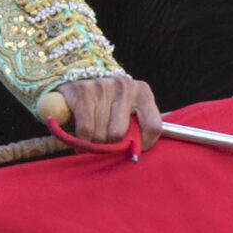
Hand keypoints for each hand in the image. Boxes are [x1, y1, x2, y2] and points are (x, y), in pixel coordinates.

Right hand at [42, 75, 161, 148]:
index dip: (143, 145)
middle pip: (120, 134)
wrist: (80, 77)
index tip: (133, 150)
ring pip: (101, 135)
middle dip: (111, 145)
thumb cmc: (109, 103)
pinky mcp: (84, 90)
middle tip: (106, 143)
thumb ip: (136, 128)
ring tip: (93, 137)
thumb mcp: (128, 111)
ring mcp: (104, 86)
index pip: (152, 126)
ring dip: (95, 143)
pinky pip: (85, 130)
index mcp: (143, 93)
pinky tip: (83, 139)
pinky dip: (83, 141)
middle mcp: (125, 86)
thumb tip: (134, 155)